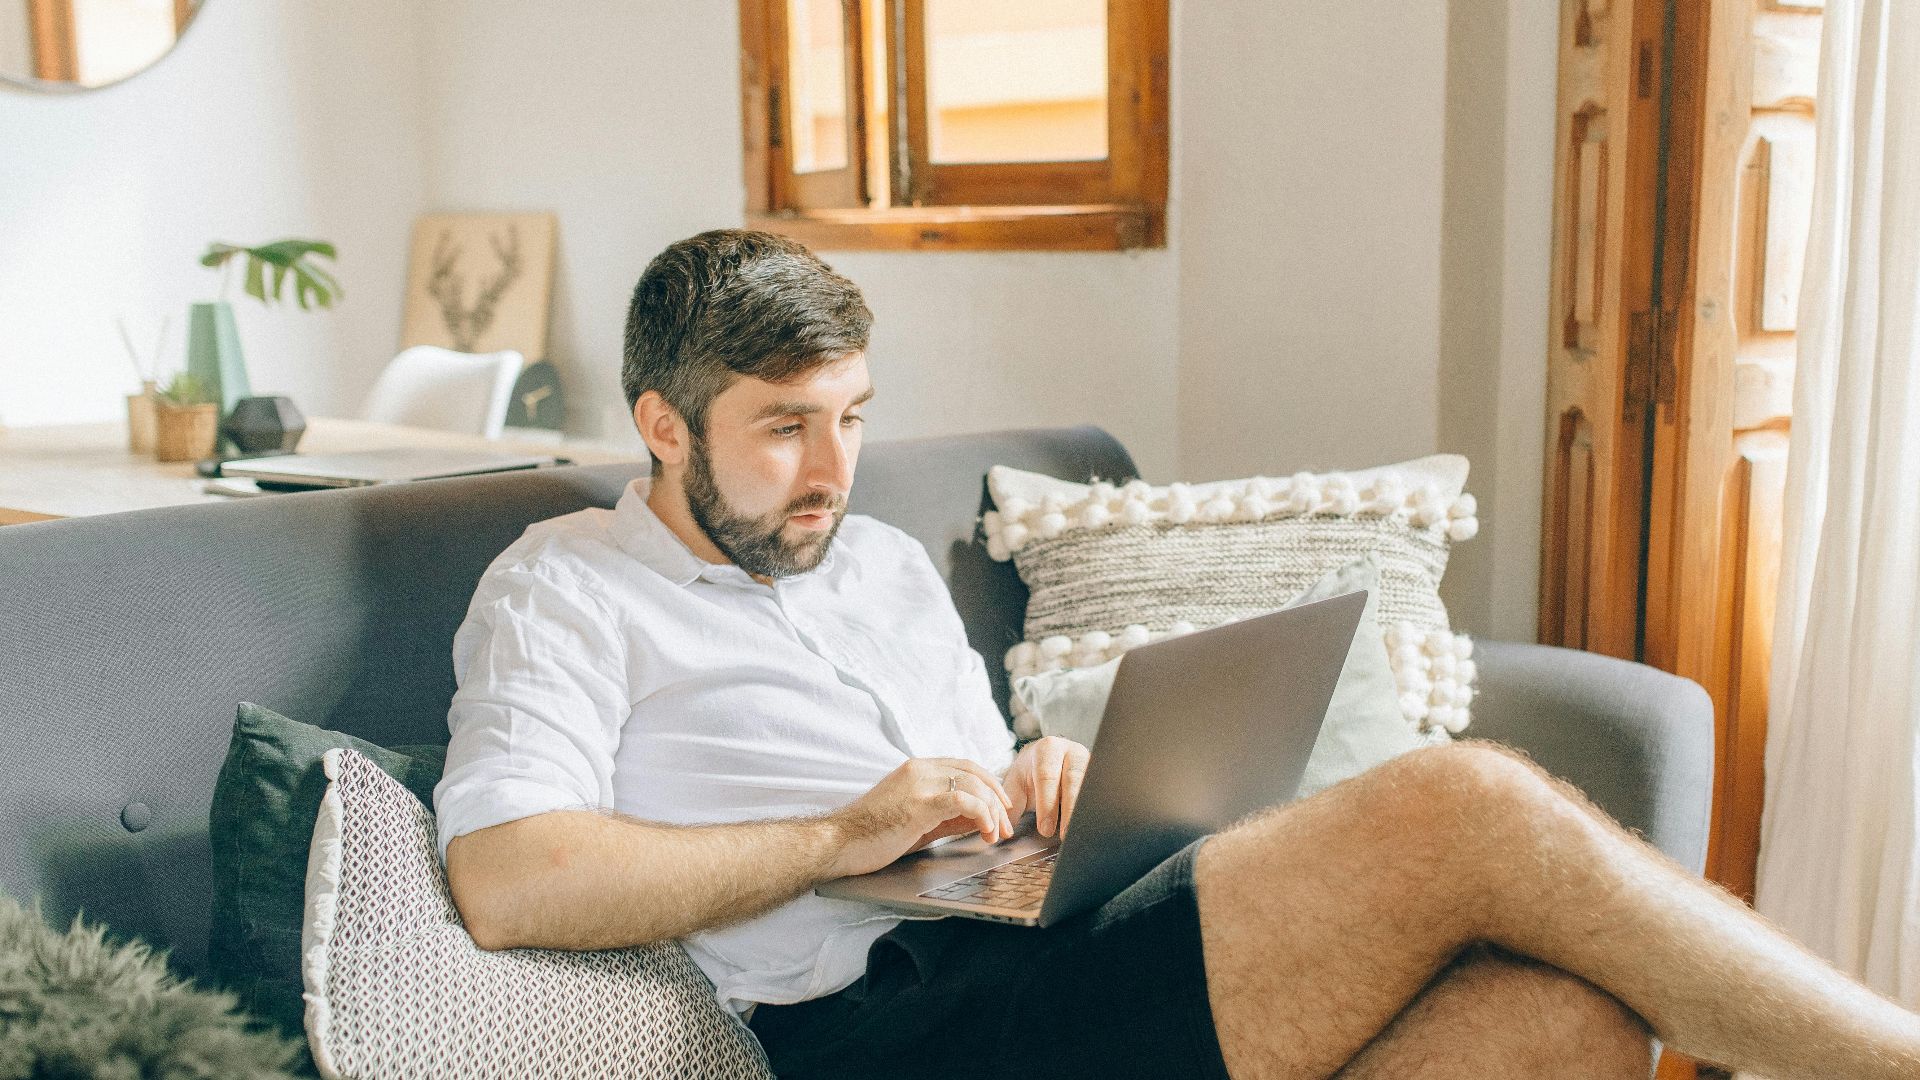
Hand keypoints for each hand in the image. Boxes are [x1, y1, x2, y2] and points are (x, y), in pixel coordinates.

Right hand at [825, 757, 1015, 878]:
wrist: (837, 844)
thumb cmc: (871, 835)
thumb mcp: (916, 820)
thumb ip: (946, 815)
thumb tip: (978, 820)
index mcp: (917, 769)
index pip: (965, 766)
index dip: (989, 784)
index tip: (1002, 807)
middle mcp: (919, 770)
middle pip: (974, 772)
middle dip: (997, 798)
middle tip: (1006, 824)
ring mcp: (919, 784)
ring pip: (973, 784)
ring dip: (993, 810)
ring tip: (997, 833)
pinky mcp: (919, 804)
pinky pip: (962, 800)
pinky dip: (982, 814)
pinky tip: (985, 831)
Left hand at [1002, 736, 1090, 838]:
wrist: (1049, 756)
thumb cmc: (1031, 772)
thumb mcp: (1016, 785)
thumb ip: (1009, 807)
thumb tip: (1004, 833)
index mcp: (1048, 749)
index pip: (1047, 776)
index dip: (1046, 804)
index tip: (1045, 829)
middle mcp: (1071, 751)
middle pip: (1073, 779)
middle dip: (1069, 809)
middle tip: (1064, 835)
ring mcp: (1089, 761)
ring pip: (1090, 786)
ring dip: (1084, 811)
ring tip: (1078, 833)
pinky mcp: (1099, 774)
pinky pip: (1099, 792)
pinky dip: (1094, 810)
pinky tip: (1088, 827)